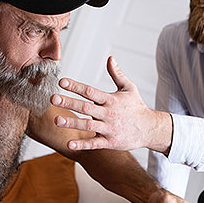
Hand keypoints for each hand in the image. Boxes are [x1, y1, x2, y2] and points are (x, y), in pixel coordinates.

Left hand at [50, 56, 171, 152]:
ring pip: (88, 125)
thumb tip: (110, 58)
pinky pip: (94, 144)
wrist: (150, 129)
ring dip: (72, 123)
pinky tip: (70, 144)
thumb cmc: (137, 107)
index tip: (62, 82)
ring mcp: (109, 128)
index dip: (76, 86)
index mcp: (111, 100)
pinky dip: (82, 144)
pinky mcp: (110, 142)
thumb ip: (117, 74)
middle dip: (69, 102)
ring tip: (57, 120)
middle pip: (86, 107)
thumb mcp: (129, 88)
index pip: (90, 91)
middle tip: (53, 99)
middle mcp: (108, 114)